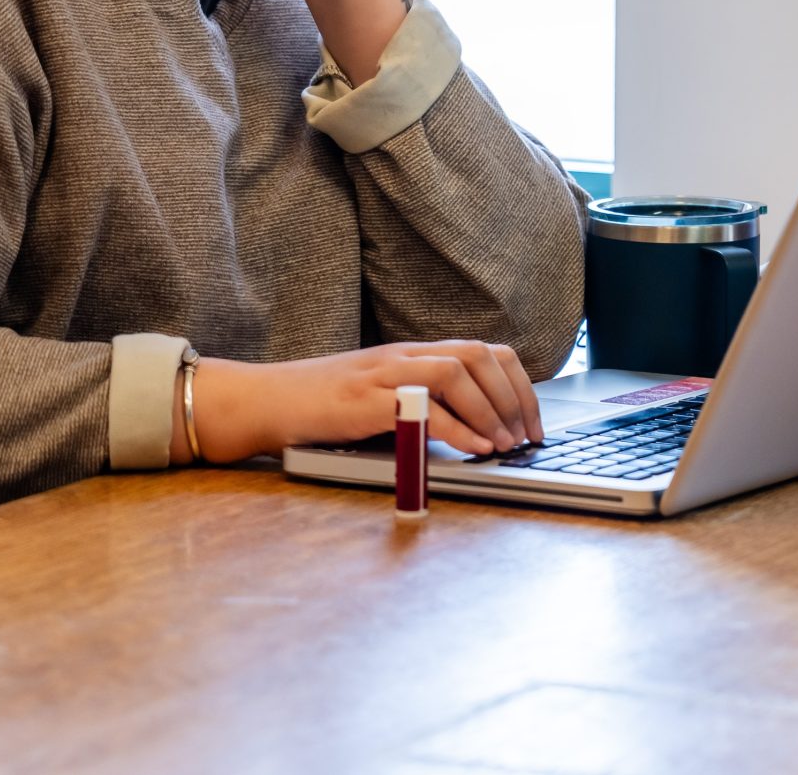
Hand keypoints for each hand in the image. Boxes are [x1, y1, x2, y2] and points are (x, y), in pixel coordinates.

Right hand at [186, 339, 543, 464]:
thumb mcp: (381, 397)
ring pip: (457, 370)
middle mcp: (403, 355)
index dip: (517, 383)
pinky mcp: (365, 401)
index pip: (484, 350)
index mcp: (412, 353)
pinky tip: (476, 448)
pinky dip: (458, 427)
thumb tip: (473, 431)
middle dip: (514, 396)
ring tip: (506, 444)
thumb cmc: (322, 406)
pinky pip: (423, 405)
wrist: (264, 400)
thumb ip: (422, 404)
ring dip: (492, 410)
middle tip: (526, 436)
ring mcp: (383, 374)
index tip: (532, 421)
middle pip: (478, 354)